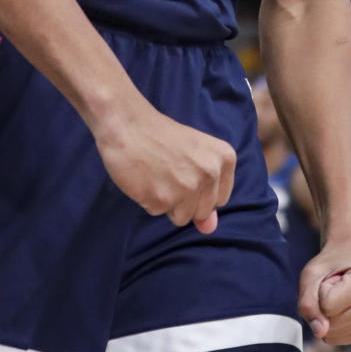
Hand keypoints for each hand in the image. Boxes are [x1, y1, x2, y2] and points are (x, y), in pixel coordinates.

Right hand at [95, 96, 235, 232]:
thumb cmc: (160, 136)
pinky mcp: (162, 199)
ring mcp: (187, 187)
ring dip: (166, 202)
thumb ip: (207, 193)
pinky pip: (157, 212)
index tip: (184, 170)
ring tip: (156, 175)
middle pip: (201, 212)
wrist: (127, 122)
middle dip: (183, 200)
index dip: (199, 190)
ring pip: (181, 217)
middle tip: (167, 171)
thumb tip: (209, 228)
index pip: (219, 199)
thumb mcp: (194, 155)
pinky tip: (144, 178)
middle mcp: (210, 173)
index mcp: (224, 159)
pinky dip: (148, 199)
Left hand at [298, 240, 350, 344]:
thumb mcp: (311, 275)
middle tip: (334, 287)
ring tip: (339, 297)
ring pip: (332, 332)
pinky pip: (336, 338)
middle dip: (322, 305)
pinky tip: (342, 309)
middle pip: (331, 321)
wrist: (348, 261)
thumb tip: (320, 333)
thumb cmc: (329, 266)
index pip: (328, 304)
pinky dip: (330, 326)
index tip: (332, 277)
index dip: (320, 291)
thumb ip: (309, 302)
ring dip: (326, 315)